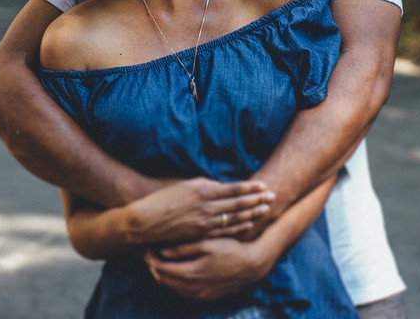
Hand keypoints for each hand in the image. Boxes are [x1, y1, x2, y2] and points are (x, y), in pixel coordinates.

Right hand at [124, 178, 273, 245]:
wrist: (146, 220)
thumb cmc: (164, 198)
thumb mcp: (186, 184)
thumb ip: (206, 184)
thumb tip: (223, 186)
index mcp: (203, 191)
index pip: (234, 189)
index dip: (251, 188)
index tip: (264, 186)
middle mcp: (206, 207)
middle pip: (238, 204)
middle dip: (257, 200)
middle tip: (273, 197)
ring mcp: (204, 222)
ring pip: (234, 218)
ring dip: (252, 213)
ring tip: (266, 210)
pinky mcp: (201, 234)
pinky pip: (224, 231)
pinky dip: (238, 226)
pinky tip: (249, 224)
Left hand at [144, 237, 267, 300]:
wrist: (251, 265)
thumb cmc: (230, 249)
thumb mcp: (207, 244)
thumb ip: (184, 248)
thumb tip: (163, 251)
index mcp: (190, 272)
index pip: (162, 269)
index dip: (152, 259)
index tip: (148, 250)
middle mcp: (193, 287)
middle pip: (165, 281)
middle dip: (155, 268)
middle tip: (151, 256)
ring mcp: (200, 293)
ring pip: (174, 288)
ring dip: (166, 276)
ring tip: (162, 262)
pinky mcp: (207, 295)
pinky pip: (185, 292)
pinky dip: (177, 282)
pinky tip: (179, 272)